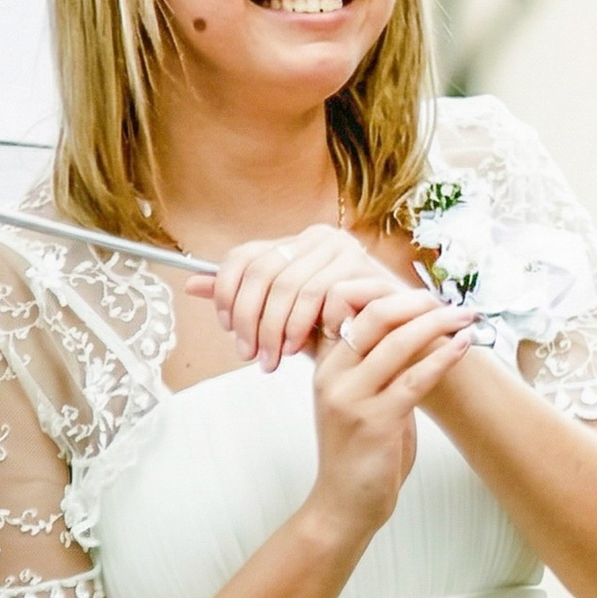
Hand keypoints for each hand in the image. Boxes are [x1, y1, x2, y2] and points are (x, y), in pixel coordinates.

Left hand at [185, 225, 407, 370]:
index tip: (230, 331)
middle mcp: (320, 237)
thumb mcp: (288, 320)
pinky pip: (325, 296)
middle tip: (252, 355)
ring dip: (277, 330)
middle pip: (264, 272)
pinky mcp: (368, 269)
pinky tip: (305, 349)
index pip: (244, 256)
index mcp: (297, 243)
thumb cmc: (344, 335)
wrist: (405, 351)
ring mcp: (346, 250)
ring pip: (292, 287)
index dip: (227, 293)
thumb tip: (191, 285)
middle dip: (251, 320)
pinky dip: (309, 326)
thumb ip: (246, 301)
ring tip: (274, 359)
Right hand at [300, 288, 479, 536]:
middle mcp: (331, 377)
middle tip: (449, 302)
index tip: (423, 293)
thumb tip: (414, 330)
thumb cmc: (358, 452)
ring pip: (397, 342)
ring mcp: (350, 399)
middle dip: (417, 302)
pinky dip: (442, 357)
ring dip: (437, 324)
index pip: (346, 308)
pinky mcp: (374, 422)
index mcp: (325, 366)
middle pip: (373, 316)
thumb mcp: (357, 399)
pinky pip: (414, 379)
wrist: (344, 505)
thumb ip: (375, 365)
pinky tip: (462, 345)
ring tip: (465, 316)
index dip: (387, 292)